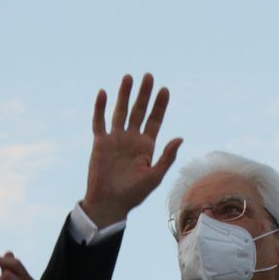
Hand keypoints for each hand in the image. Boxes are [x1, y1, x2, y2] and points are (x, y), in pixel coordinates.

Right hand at [80, 72, 177, 228]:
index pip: (154, 120)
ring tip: (128, 77)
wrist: (109, 203)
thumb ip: (167, 156)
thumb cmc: (134, 194)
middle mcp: (131, 139)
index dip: (160, 105)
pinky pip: (99, 122)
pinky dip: (100, 108)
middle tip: (149, 76)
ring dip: (124, 95)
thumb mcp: (154, 176)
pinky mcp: (100, 143)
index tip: (165, 89)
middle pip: (139, 111)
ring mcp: (115, 139)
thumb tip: (179, 137)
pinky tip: (103, 93)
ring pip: (120, 112)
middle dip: (144, 94)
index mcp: (146, 146)